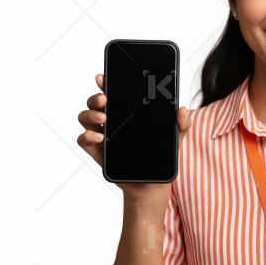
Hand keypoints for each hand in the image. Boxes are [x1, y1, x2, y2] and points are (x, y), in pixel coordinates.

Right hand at [76, 74, 190, 205]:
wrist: (153, 188)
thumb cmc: (160, 160)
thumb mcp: (175, 140)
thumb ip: (181, 125)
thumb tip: (182, 109)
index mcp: (128, 115)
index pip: (114, 93)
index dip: (106, 83)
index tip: (103, 76)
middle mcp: (112, 122)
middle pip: (95, 103)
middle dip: (96, 97)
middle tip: (105, 99)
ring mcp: (102, 137)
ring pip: (85, 118)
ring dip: (90, 114)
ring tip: (104, 118)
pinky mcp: (98, 153)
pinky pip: (83, 140)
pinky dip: (86, 135)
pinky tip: (99, 137)